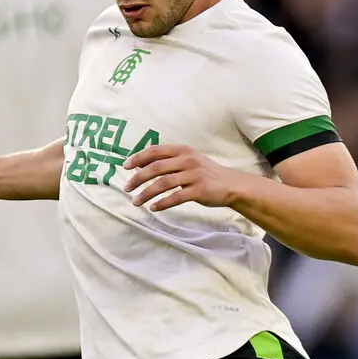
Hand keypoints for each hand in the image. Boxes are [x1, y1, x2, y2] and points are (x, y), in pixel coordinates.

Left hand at [124, 145, 244, 212]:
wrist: (232, 185)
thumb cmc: (206, 173)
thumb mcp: (189, 160)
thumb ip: (168, 161)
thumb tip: (141, 166)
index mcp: (183, 150)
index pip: (155, 151)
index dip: (138, 158)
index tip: (125, 167)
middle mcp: (187, 160)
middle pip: (156, 168)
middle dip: (138, 179)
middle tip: (127, 188)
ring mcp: (194, 175)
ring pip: (163, 184)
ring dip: (146, 193)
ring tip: (136, 202)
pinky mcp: (199, 190)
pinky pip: (176, 197)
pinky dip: (162, 203)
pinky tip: (153, 208)